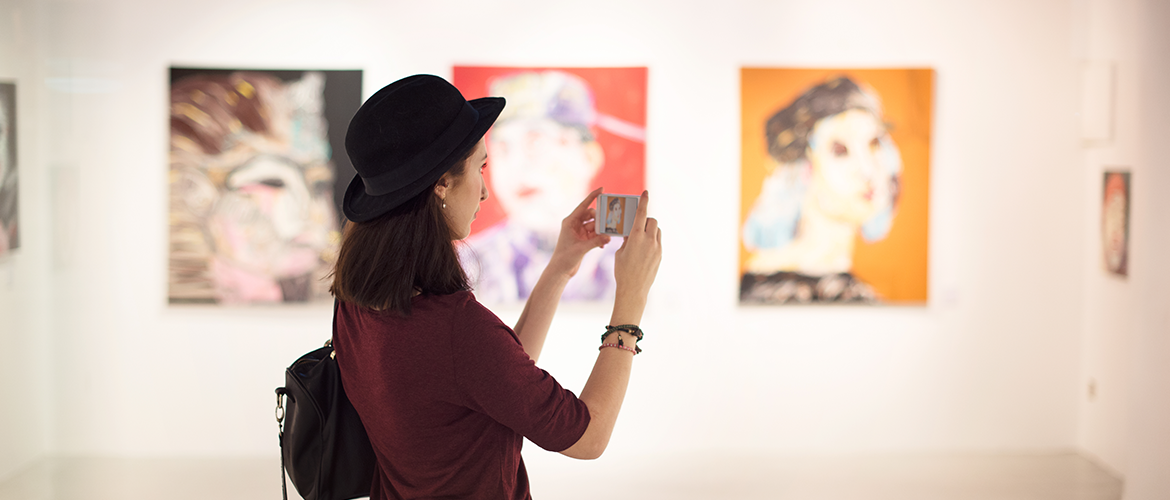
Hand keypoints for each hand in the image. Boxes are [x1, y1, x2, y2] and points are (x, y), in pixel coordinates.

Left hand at [547, 187, 611, 277]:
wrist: (560, 270)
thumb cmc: (565, 258)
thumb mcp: (582, 248)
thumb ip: (596, 241)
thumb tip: (609, 237)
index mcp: (570, 221)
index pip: (584, 206)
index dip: (593, 196)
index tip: (602, 189)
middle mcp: (574, 225)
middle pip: (591, 216)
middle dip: (600, 220)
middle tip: (609, 223)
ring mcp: (579, 232)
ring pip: (594, 226)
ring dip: (601, 231)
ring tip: (606, 237)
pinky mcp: (583, 240)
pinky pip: (595, 234)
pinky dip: (599, 238)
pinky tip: (602, 245)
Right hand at [612, 190, 661, 317]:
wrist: (634, 289)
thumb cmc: (622, 271)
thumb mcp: (620, 252)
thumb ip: (627, 240)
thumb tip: (632, 234)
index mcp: (636, 237)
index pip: (641, 214)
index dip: (644, 201)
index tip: (645, 192)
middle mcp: (649, 240)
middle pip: (652, 221)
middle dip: (646, 220)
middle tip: (637, 226)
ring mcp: (657, 248)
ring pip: (657, 231)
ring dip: (650, 230)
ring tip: (640, 238)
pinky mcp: (660, 255)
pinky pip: (658, 241)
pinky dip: (652, 240)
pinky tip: (644, 248)